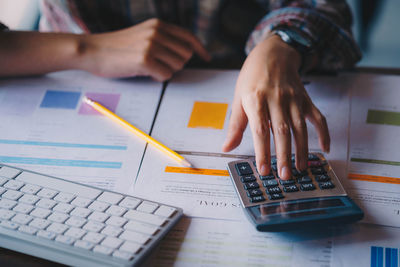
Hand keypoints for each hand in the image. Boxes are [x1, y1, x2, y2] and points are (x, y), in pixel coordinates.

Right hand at [79, 18, 209, 80]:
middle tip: (159, 65)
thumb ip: (162, 39)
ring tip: (149, 67)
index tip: (207, 57)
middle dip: (176, 64)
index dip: (200, 48)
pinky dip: (158, 78)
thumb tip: (185, 54)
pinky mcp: (144, 59)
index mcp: (158, 25)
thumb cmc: (117, 48)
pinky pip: (166, 75)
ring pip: (178, 66)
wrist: (92, 51)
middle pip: (186, 55)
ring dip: (167, 71)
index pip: (188, 36)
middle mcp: (157, 32)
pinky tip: (144, 73)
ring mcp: (151, 45)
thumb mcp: (142, 35)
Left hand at [222, 35, 329, 179]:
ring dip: (302, 150)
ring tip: (301, 168)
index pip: (260, 131)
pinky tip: (325, 147)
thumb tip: (226, 148)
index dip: (262, 152)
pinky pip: (317, 117)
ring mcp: (293, 99)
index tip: (264, 170)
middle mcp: (276, 99)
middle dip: (284, 156)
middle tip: (285, 176)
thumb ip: (235, 125)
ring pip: (300, 128)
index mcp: (255, 100)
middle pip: (282, 131)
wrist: (273, 53)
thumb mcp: (238, 98)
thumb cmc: (252, 78)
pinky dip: (323, 132)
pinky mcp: (305, 99)